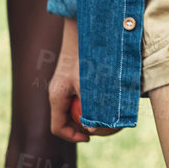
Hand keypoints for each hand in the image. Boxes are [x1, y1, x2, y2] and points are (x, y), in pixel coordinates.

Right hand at [48, 19, 115, 141]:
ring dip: (90, 112)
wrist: (84, 29)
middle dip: (82, 127)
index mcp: (56, 96)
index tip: (90, 138)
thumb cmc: (88, 57)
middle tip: (101, 129)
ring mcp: (66, 82)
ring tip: (108, 116)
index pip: (58, 127)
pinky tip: (112, 96)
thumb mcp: (91, 86)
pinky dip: (94, 98)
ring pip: (75, 105)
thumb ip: (92, 109)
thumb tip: (94, 131)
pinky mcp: (75, 74)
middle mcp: (58, 90)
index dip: (72, 136)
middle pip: (66, 118)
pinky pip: (82, 93)